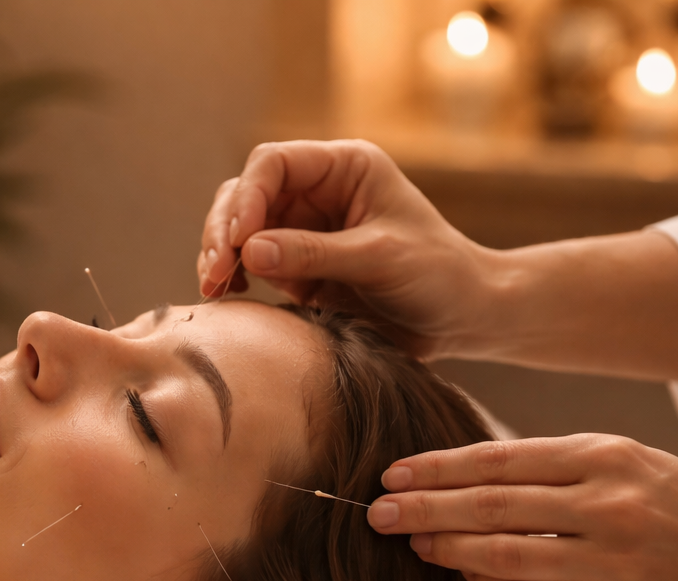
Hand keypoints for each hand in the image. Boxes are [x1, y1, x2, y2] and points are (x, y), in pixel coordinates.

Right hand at [196, 140, 500, 359]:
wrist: (462, 319)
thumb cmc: (438, 275)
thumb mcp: (379, 259)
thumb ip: (314, 254)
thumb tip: (248, 250)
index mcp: (344, 169)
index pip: (273, 163)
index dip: (247, 196)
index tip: (238, 240)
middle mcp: (317, 193)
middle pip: (245, 194)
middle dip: (224, 229)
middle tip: (215, 273)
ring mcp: (302, 231)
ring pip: (238, 230)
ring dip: (218, 255)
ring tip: (214, 288)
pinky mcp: (295, 269)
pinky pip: (248, 264)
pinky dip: (231, 277)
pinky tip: (227, 295)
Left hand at [364, 434, 677, 580]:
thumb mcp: (631, 465)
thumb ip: (558, 469)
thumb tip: (468, 475)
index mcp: (606, 457)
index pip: (499, 460)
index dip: (438, 468)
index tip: (393, 474)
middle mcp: (607, 503)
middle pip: (491, 505)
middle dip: (425, 509)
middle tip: (376, 513)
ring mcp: (613, 560)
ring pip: (505, 555)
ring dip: (449, 551)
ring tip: (412, 545)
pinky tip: (465, 578)